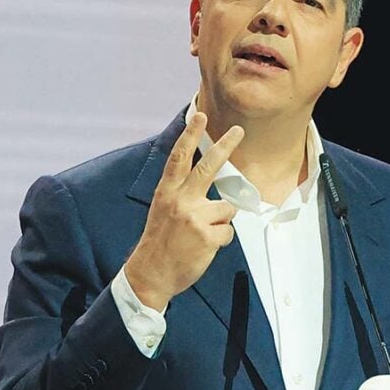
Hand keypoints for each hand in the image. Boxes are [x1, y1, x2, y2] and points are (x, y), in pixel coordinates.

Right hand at [124, 112, 243, 310]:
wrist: (151, 274)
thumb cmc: (160, 243)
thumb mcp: (164, 212)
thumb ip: (183, 196)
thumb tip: (211, 191)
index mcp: (167, 192)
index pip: (179, 158)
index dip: (190, 136)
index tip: (199, 116)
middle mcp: (180, 201)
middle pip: (207, 168)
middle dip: (224, 146)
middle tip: (239, 130)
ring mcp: (194, 217)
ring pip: (226, 209)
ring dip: (220, 223)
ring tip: (200, 237)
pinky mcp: (207, 235)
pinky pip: (228, 231)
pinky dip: (220, 240)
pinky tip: (203, 249)